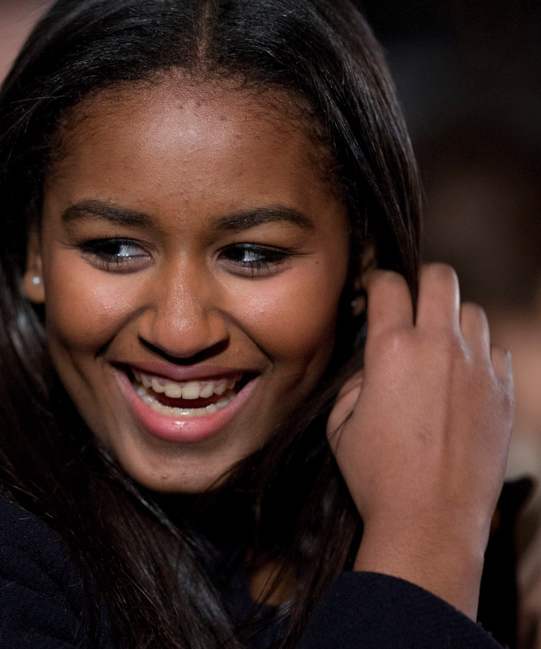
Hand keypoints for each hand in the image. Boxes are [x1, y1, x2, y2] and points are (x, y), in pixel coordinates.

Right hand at [327, 264, 513, 617]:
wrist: (429, 521)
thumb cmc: (377, 476)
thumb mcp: (339, 425)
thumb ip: (354, 383)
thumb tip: (374, 368)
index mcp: (391, 350)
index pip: (389, 284)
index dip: (377, 281)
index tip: (374, 290)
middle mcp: (440, 349)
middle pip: (441, 278)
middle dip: (422, 282)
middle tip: (411, 302)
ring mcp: (478, 369)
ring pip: (473, 312)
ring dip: (452, 320)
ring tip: (437, 346)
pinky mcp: (504, 393)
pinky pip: (495, 351)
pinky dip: (478, 356)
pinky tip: (460, 380)